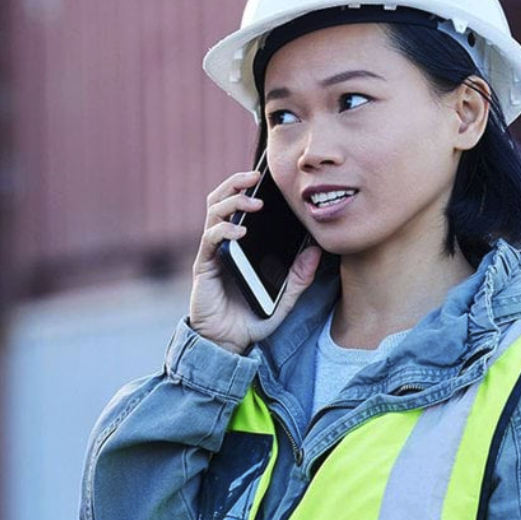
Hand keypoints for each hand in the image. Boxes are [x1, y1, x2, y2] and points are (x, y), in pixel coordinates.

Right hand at [187, 169, 325, 355]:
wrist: (228, 343)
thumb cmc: (252, 319)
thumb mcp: (284, 298)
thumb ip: (299, 277)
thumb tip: (316, 252)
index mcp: (240, 245)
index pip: (239, 207)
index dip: (247, 188)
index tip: (268, 178)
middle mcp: (223, 244)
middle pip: (220, 201)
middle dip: (235, 183)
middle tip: (254, 176)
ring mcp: (212, 253)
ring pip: (213, 213)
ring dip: (231, 201)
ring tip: (252, 201)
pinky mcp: (204, 265)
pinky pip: (210, 239)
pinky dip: (223, 230)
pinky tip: (239, 230)